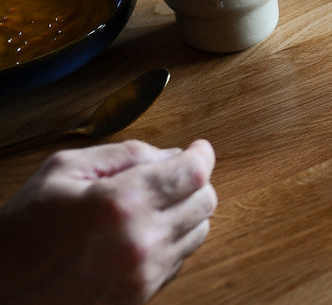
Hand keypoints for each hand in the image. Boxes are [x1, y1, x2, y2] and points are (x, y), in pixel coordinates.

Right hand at [0, 139, 216, 304]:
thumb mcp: (64, 170)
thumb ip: (124, 154)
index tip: (198, 148)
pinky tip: (142, 233)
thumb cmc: (23, 230)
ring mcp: (143, 274)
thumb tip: (170, 154)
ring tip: (153, 205)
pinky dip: (172, 241)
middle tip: (172, 175)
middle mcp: (140, 241)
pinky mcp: (141, 296)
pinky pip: (180, 260)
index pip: (193, 173)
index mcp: (121, 203)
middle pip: (205, 201)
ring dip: (186, 212)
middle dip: (194, 181)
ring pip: (199, 231)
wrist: (1, 291)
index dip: (202, 154)